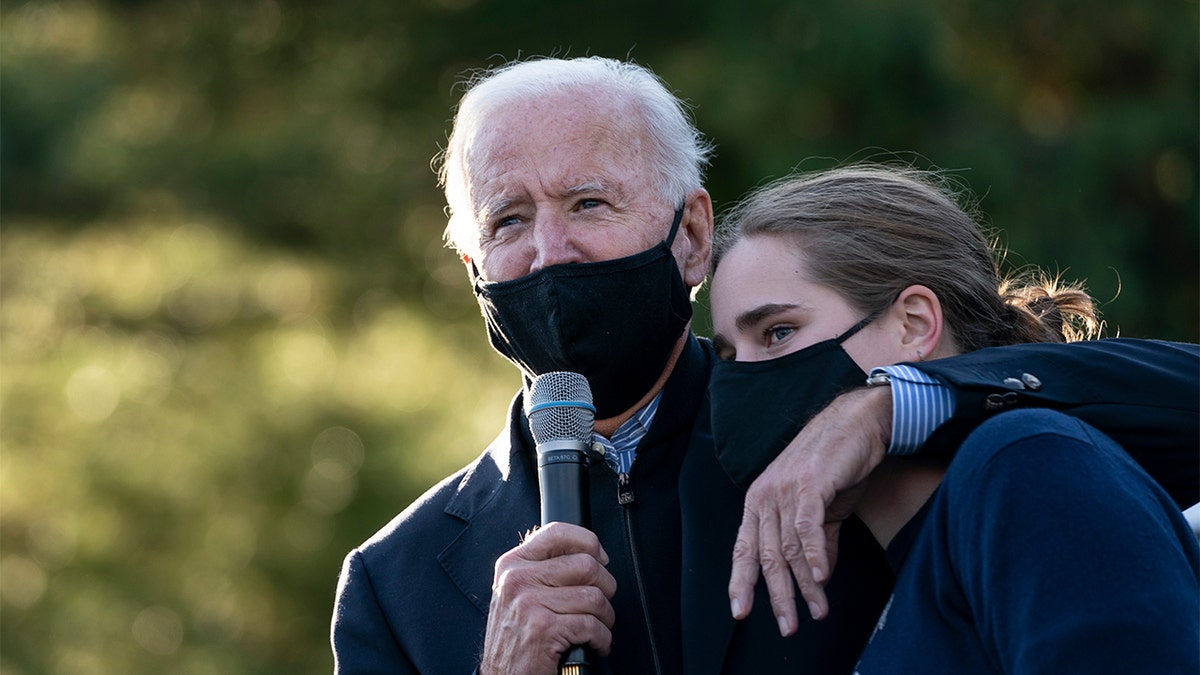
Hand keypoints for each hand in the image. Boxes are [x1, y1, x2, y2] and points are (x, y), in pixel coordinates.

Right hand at [480, 522, 616, 674]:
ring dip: (605, 617)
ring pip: (594, 597)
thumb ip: (545, 568)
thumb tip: (590, 552)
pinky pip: (592, 625)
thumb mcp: (519, 593)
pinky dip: (602, 639)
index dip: (589, 542)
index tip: (600, 559)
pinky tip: (593, 643)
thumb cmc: (516, 638)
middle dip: (606, 587)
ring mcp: (528, 604)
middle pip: (586, 564)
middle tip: (601, 604)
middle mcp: (517, 580)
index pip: (557, 532)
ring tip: (597, 627)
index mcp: (512, 565)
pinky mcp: (543, 629)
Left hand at [728, 386, 891, 634]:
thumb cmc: (836, 463)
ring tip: (818, 610)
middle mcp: (766, 496)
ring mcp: (786, 489)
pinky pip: (807, 528)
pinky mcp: (810, 484)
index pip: (744, 548)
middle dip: (778, 596)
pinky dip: (814, 555)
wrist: (857, 422)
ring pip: (788, 548)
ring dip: (806, 585)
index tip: (740, 612)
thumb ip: (817, 541)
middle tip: (788, 626)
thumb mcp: (822, 508)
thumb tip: (817, 577)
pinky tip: (823, 578)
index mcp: (760, 501)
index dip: (741, 582)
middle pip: (766, 556)